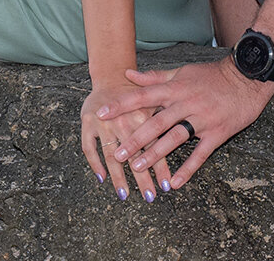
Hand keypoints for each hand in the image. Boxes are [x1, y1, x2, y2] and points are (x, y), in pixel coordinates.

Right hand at [80, 79, 173, 201]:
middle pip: (134, 155)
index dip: (160, 167)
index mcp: (142, 116)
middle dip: (142, 178)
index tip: (167, 186)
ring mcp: (104, 124)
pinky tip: (102, 178)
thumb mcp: (156, 102)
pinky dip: (95, 164)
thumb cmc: (140, 94)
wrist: (113, 77)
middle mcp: (123, 121)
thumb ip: (168, 120)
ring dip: (119, 177)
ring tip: (125, 195)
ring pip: (111, 155)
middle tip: (150, 197)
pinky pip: (89, 148)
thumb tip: (186, 140)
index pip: (154, 147)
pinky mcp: (87, 124)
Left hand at [96, 56, 273, 189]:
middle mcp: (187, 103)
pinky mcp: (218, 132)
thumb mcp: (182, 72)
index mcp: (176, 88)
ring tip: (138, 168)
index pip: (144, 96)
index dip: (122, 105)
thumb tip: (128, 74)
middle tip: (117, 153)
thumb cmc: (212, 76)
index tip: (102, 113)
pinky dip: (188, 169)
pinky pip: (201, 153)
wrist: (247, 78)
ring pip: (176, 138)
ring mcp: (203, 119)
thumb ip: (154, 77)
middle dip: (135, 138)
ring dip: (156, 154)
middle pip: (157, 122)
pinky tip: (174, 184)